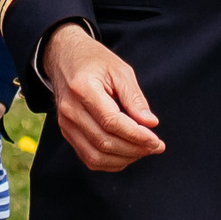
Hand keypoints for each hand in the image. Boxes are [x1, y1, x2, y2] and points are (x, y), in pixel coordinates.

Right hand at [42, 23, 164, 170]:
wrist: (64, 57)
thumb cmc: (94, 61)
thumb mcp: (120, 70)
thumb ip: (134, 97)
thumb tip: (151, 123)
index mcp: (83, 89)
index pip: (111, 122)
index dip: (136, 136)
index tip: (156, 140)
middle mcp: (70, 110)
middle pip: (104, 142)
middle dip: (134, 149)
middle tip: (156, 146)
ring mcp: (65, 124)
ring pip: (95, 156)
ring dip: (124, 159)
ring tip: (144, 150)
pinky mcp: (67, 132)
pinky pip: (89, 158)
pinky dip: (111, 162)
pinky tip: (128, 153)